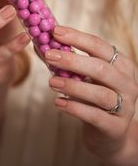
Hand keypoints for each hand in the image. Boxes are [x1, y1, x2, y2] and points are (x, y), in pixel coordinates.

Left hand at [45, 26, 137, 159]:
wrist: (109, 134)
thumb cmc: (93, 99)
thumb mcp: (83, 77)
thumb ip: (65, 62)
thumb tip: (38, 44)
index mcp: (121, 65)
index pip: (100, 46)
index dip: (77, 37)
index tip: (55, 31)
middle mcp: (127, 83)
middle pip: (101, 68)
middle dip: (73, 60)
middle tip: (50, 55)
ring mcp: (125, 106)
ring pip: (100, 93)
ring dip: (73, 86)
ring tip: (51, 82)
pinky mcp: (116, 127)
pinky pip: (95, 116)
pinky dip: (75, 108)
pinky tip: (59, 103)